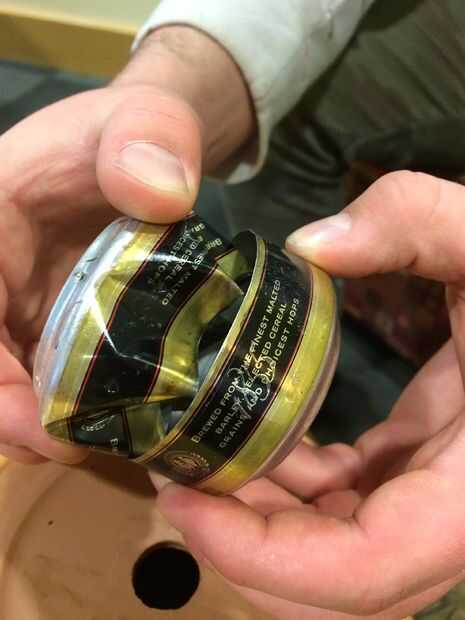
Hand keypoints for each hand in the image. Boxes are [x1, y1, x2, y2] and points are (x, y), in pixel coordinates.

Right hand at [0, 26, 253, 463]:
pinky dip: (57, 415)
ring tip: (84, 451)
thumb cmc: (134, 136)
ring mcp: (14, 308)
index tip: (23, 409)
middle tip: (61, 447)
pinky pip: (35, 382)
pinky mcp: (46, 330)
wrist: (149, 158)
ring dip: (26, 426)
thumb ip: (150, 133)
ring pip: (1, 380)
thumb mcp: (144, 117)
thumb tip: (164, 192)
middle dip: (0, 410)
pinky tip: (102, 433)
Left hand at [153, 171, 464, 618]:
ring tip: (198, 448)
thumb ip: (418, 221)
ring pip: (335, 546)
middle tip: (175, 471)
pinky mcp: (420, 466)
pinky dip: (291, 484)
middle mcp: (456, 511)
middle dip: (245, 542)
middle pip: (336, 583)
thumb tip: (310, 247)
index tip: (184, 501)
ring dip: (260, 513)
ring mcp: (436, 495)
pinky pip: (346, 502)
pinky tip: (258, 434)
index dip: (267, 557)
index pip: (370, 569)